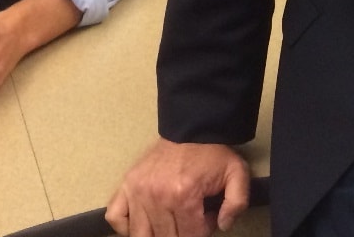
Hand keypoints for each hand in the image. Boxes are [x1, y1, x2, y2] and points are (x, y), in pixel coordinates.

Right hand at [106, 137, 249, 235]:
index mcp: (184, 195)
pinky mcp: (126, 185)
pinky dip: (126, 227)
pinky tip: (144, 223)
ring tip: (170, 224)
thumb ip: (237, 202)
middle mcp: (157, 196)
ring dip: (156, 234)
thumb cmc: (213, 153)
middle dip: (183, 233)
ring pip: (140, 235)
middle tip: (191, 218)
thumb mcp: (237, 173)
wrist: (192, 127)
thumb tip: (223, 225)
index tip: (207, 217)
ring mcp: (138, 191)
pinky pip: (116, 217)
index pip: (191, 236)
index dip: (203, 232)